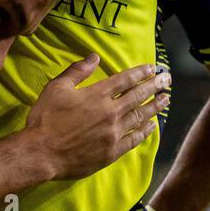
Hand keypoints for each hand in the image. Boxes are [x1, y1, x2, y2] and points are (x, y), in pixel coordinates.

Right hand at [25, 55, 170, 181]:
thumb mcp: (56, 88)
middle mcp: (110, 112)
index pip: (125, 80)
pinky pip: (134, 139)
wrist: (41, 152)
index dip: (140, 72)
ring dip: (155, 107)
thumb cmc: (46, 119)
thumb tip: (94, 57)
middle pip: (138, 96)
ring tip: (166, 100)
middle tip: (167, 80)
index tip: (153, 68)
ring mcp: (113, 133)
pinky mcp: (112, 152)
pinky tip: (152, 126)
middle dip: (154, 86)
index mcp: (97, 95)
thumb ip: (77, 71)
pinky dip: (145, 131)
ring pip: (140, 117)